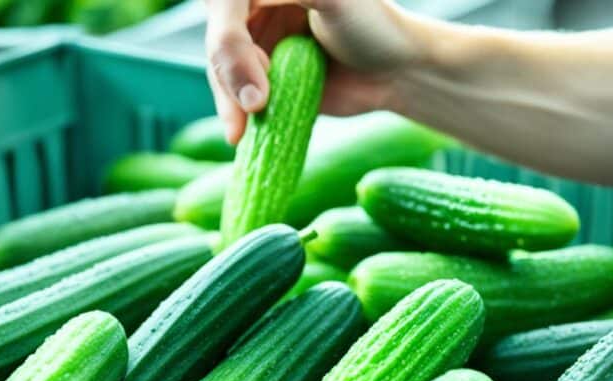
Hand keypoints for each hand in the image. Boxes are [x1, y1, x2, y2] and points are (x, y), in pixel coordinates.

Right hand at [205, 0, 421, 142]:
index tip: (258, 71)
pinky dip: (236, 115)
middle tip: (254, 106)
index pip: (225, 6)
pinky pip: (234, 96)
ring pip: (220, 70)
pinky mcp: (260, 80)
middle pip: (216, 39)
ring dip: (227, 100)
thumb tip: (247, 3)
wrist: (395, 72)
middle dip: (226, 74)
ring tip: (244, 131)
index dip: (229, 40)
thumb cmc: (374, 25)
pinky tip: (242, 135)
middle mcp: (256, 9)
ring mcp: (256, 45)